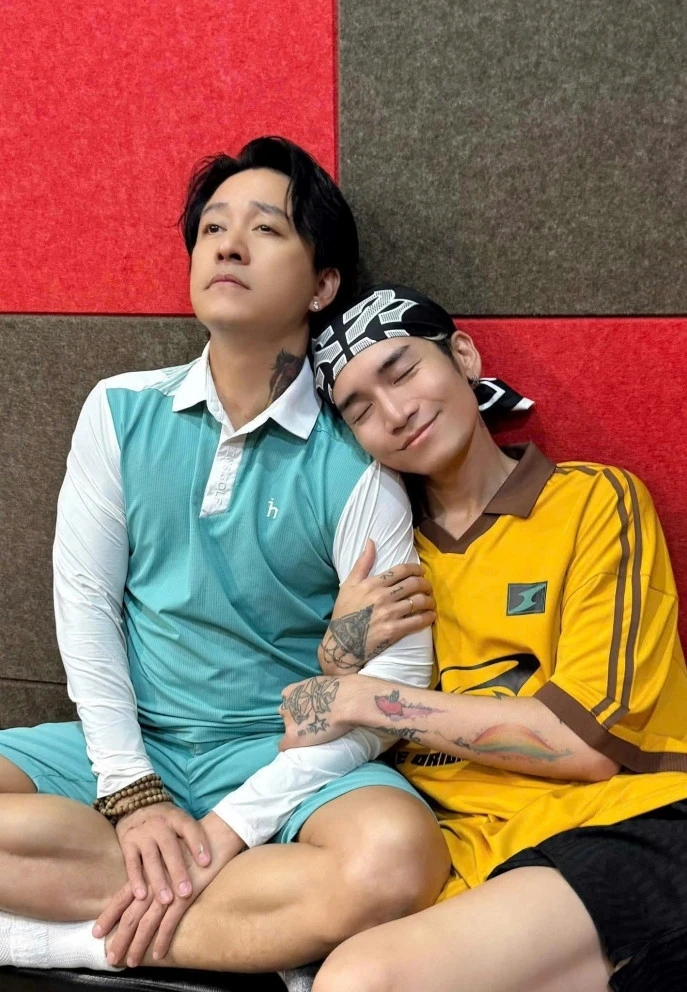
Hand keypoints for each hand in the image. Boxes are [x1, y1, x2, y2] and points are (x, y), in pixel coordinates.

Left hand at [96, 813, 244, 966]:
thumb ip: (155, 874)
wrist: (214, 837)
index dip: (108, 916)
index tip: (96, 933)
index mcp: (147, 874)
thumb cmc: (191, 848)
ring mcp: (168, 890)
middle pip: (130, 915)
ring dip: (138, 944)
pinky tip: (158, 954)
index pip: (121, 897)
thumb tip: (144, 892)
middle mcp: (153, 883)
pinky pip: (170, 922)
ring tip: (131, 962)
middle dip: (119, 938)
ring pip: (147, 923)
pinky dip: (163, 939)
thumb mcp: (167, 860)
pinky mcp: (184, 895)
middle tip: (111, 957)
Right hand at [115, 801, 210, 904]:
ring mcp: (142, 834)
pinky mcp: (127, 843)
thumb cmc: (166, 821)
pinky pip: (132, 863)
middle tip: (186, 893)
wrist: (136, 804)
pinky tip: (141, 895)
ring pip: (151, 859)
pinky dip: (136, 879)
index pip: (189, 828)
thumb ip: (191, 838)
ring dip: (159, 880)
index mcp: (176, 818)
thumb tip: (211, 863)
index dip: (198, 844)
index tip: (207, 863)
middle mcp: (159, 825)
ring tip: (166, 900)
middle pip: (170, 848)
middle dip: (178, 871)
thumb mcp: (180, 821)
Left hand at [279, 674, 353, 748]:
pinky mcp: (293, 737)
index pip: (287, 701)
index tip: (308, 712)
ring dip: (296, 732)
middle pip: (285, 716)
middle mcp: (286, 706)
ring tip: (311, 736)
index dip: (298, 708)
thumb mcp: (320, 682)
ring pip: (287, 730)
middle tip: (312, 723)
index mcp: (291, 691)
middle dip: (296, 720)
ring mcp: (288, 722)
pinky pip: (285, 746)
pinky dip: (291, 748)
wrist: (346, 701)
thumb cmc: (339, 690)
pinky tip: (299, 750)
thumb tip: (320, 695)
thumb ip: (313, 690)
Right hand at [319, 539, 435, 675]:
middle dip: (425, 584)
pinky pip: (418, 621)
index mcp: (372, 584)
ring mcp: (389, 614)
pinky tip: (430, 615)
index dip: (416, 569)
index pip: (401, 570)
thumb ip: (362, 563)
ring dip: (429, 600)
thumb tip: (371, 541)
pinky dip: (428, 617)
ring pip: (419, 601)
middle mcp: (382, 596)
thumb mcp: (348, 585)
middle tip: (428, 587)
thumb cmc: (344, 613)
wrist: (341, 644)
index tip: (422, 571)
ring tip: (430, 601)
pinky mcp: (394, 631)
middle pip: (414, 584)